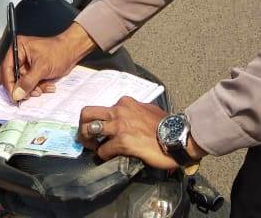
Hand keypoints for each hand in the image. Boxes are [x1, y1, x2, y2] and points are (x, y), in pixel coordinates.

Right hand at [0, 23, 95, 100]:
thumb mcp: (42, 67)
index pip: (6, 69)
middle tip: (28, 95)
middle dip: (22, 88)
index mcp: (17, 48)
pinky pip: (30, 84)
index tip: (14, 96)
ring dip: (32, 89)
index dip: (9, 84)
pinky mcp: (32, 71)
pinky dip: (38, 87)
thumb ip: (28, 81)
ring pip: (21, 83)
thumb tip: (16, 94)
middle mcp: (19, 56)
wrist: (72, 52)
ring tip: (42, 89)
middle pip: (12, 77)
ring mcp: (26, 64)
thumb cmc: (58, 52)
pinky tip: (48, 86)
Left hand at [78, 98, 206, 169]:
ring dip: (88, 141)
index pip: (103, 108)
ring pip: (89, 129)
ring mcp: (119, 126)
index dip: (99, 120)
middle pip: (87, 112)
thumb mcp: (148, 109)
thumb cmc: (165, 125)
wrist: (177, 137)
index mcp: (125, 102)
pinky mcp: (122, 142)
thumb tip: (131, 116)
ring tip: (93, 148)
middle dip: (82, 125)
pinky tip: (108, 157)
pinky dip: (103, 155)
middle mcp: (119, 110)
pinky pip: (103, 150)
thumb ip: (135, 110)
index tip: (101, 129)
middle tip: (86, 137)